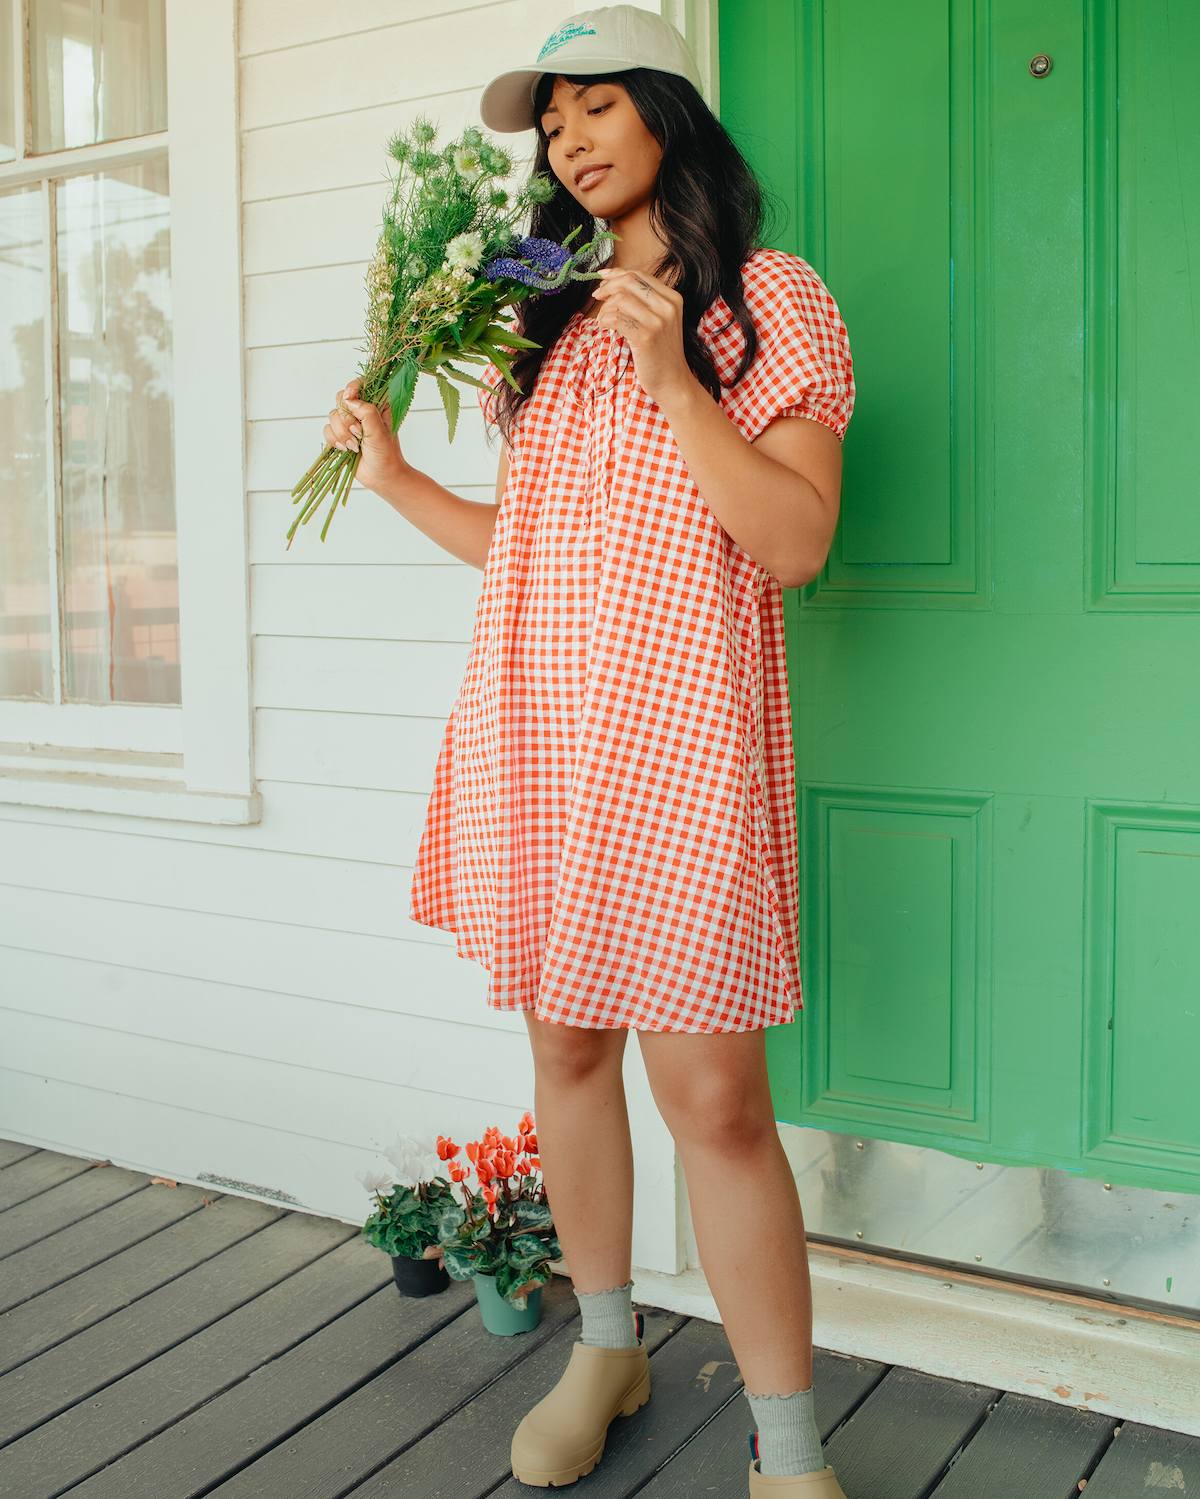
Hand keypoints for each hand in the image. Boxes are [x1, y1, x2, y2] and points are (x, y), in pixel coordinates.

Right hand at [323, 378, 409, 494]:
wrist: (381, 477)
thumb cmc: (386, 455)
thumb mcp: (380, 431)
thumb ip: (367, 412)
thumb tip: (349, 400)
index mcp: (376, 404)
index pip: (360, 384)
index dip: (352, 388)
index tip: (350, 398)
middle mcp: (361, 411)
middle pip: (341, 399)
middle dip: (346, 418)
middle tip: (358, 433)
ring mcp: (349, 423)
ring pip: (332, 416)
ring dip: (342, 433)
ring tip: (354, 446)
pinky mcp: (340, 435)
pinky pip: (327, 430)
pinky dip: (334, 440)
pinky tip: (346, 449)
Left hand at [591, 267, 693, 404]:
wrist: (673, 382)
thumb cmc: (661, 353)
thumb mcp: (660, 321)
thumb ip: (644, 302)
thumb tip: (613, 284)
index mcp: (672, 298)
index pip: (639, 274)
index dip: (617, 273)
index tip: (602, 277)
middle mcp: (667, 306)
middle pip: (628, 282)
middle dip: (607, 287)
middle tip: (597, 297)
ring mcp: (658, 321)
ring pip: (620, 299)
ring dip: (605, 308)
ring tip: (603, 320)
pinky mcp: (646, 337)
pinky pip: (616, 319)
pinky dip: (605, 321)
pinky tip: (604, 327)